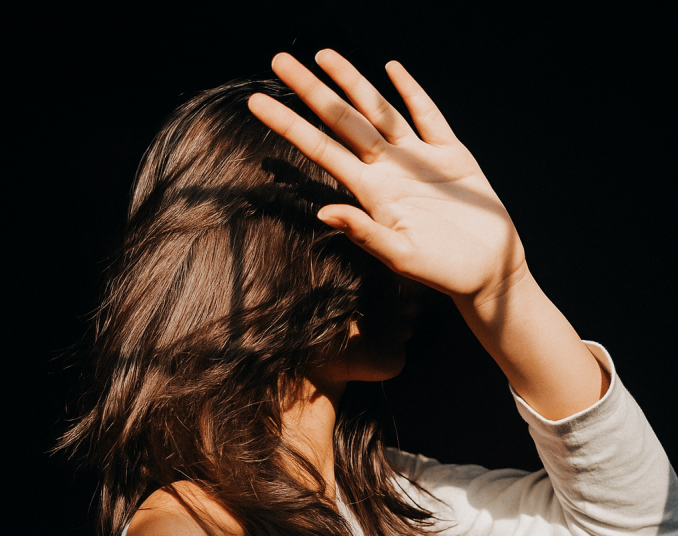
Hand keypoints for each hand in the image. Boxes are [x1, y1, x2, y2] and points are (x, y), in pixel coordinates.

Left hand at [247, 50, 526, 304]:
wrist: (488, 272)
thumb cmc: (444, 272)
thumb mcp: (401, 258)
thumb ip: (365, 233)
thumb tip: (323, 212)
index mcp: (371, 193)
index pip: (320, 150)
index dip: (288, 125)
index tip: (256, 102)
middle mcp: (388, 170)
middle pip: (342, 120)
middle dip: (310, 90)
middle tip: (277, 60)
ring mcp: (418, 159)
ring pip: (378, 110)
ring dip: (352, 82)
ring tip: (322, 54)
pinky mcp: (451, 154)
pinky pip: (427, 116)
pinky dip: (411, 91)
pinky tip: (392, 69)